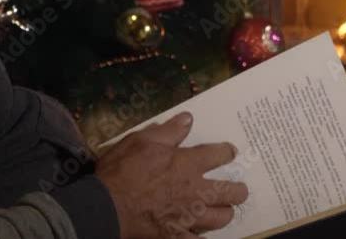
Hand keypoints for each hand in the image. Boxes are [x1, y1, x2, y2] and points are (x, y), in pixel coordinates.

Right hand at [96, 112, 248, 238]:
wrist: (107, 205)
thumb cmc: (123, 170)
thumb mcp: (142, 140)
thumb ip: (169, 130)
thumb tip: (189, 118)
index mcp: (188, 164)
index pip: (218, 155)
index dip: (227, 152)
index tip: (231, 152)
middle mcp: (196, 191)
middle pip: (230, 192)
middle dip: (238, 190)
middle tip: (238, 189)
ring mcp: (189, 217)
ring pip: (221, 218)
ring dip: (225, 213)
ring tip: (224, 211)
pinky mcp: (178, 236)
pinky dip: (201, 237)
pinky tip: (201, 235)